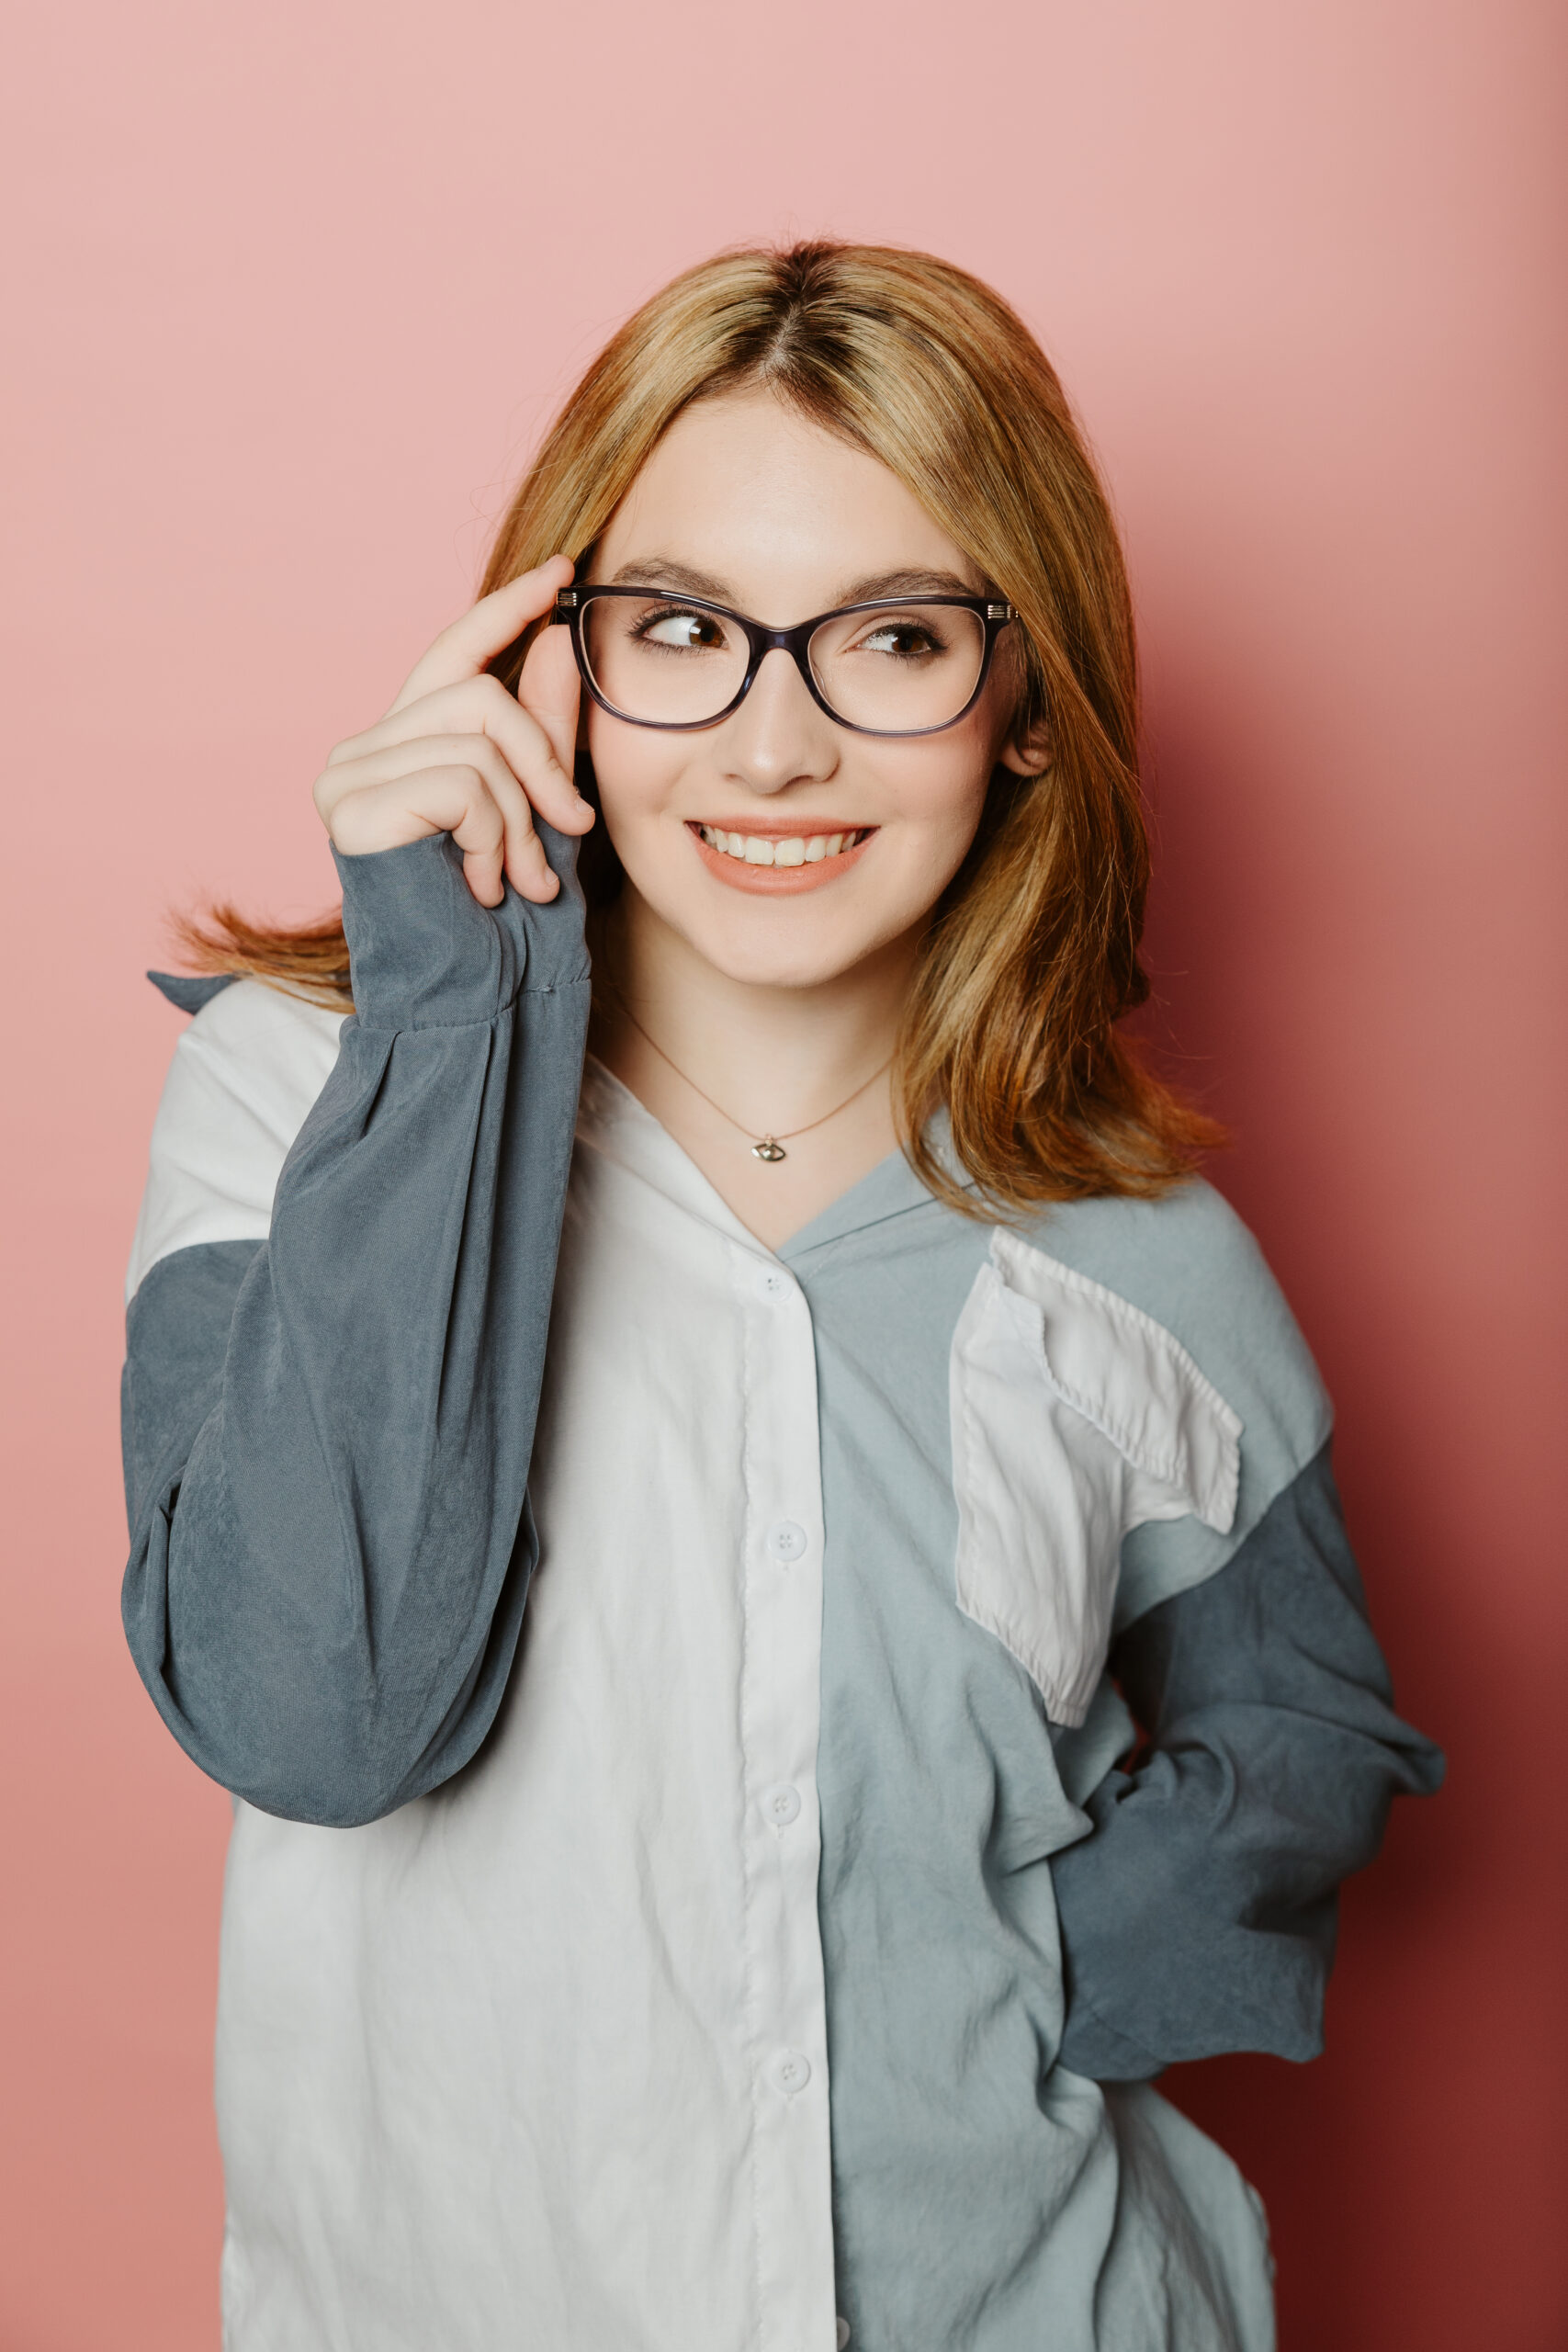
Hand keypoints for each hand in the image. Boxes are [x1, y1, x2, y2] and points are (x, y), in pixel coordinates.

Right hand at [314, 556, 592, 905]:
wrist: (469, 1009)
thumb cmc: (503, 933)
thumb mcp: (541, 818)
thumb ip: (545, 736)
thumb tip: (555, 640)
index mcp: (404, 748)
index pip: (454, 654)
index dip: (506, 610)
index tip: (563, 574)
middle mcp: (363, 752)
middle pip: (479, 691)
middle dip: (543, 763)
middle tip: (570, 832)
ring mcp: (348, 779)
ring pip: (478, 736)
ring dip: (522, 816)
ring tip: (522, 880)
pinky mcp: (353, 811)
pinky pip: (462, 781)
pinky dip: (495, 837)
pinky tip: (486, 889)